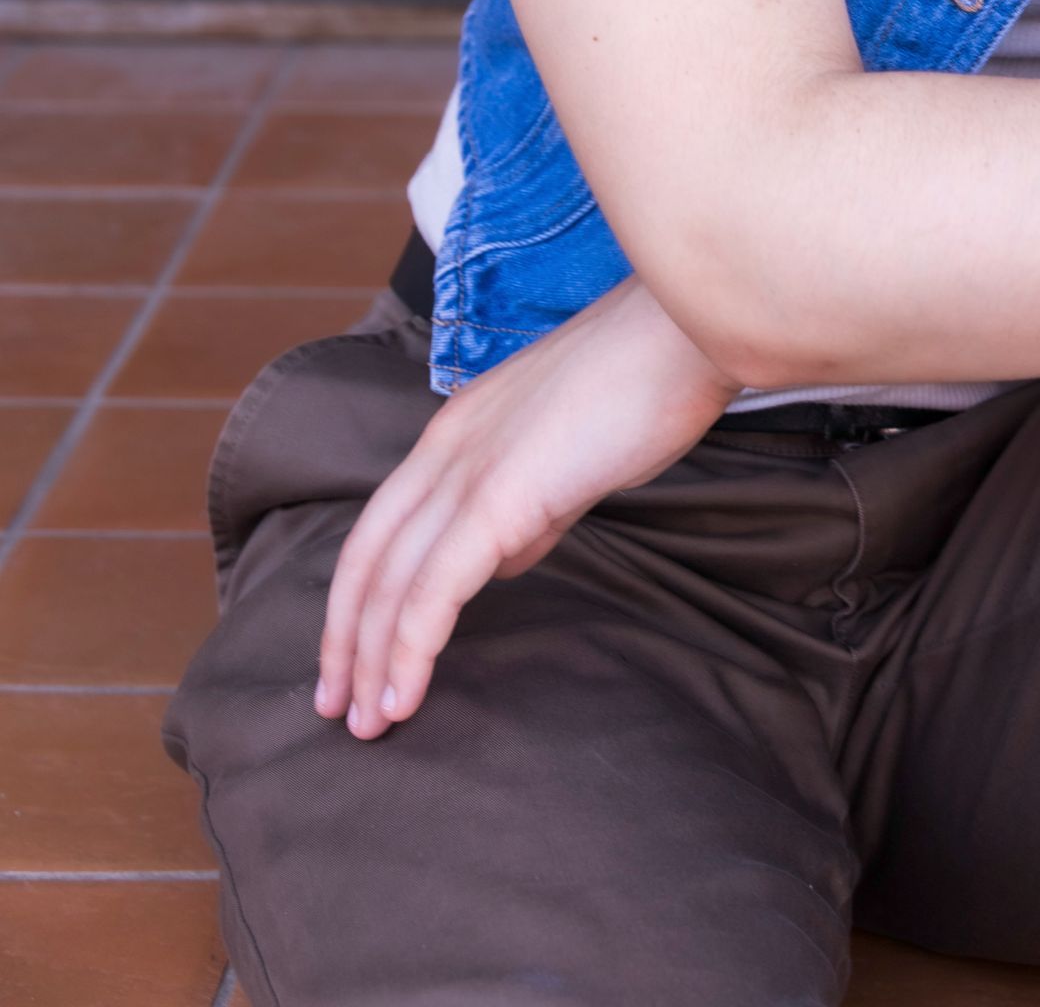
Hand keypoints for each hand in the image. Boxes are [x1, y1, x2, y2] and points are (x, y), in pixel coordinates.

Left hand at [315, 274, 737, 737]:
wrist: (684, 332)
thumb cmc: (646, 383)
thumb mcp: (568, 452)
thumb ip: (528, 507)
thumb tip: (500, 562)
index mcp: (457, 431)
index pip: (382, 526)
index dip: (359, 596)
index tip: (353, 657)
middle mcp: (445, 447)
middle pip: (367, 557)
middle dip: (345, 640)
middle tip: (336, 710)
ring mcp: (468, 469)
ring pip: (390, 580)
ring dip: (370, 658)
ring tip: (368, 725)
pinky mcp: (499, 497)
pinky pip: (434, 589)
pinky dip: (410, 648)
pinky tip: (405, 695)